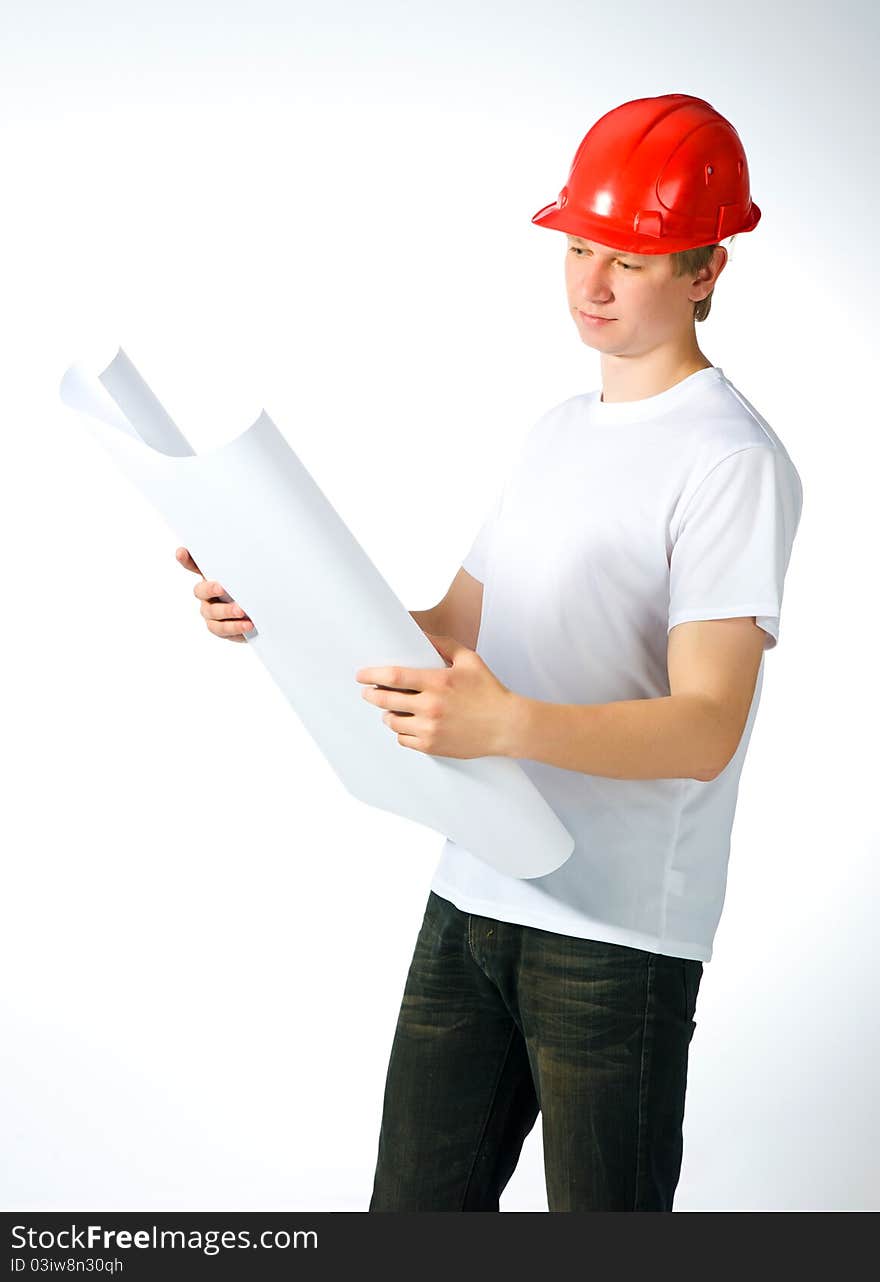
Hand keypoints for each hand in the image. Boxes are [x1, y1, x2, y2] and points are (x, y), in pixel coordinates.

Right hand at [175, 547, 254, 641]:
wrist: (261, 614)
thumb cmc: (252, 589)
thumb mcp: (249, 576)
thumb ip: (245, 567)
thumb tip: (252, 552)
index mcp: (211, 576)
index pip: (194, 565)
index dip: (186, 559)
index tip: (181, 552)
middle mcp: (206, 594)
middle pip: (200, 591)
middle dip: (210, 589)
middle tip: (222, 588)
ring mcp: (210, 612)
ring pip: (211, 612)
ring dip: (226, 611)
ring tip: (241, 611)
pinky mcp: (219, 628)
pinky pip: (221, 629)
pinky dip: (235, 627)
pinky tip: (247, 624)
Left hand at [355, 634, 514, 758]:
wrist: (507, 725)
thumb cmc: (490, 691)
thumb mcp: (470, 660)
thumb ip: (444, 645)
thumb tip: (422, 634)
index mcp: (437, 681)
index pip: (393, 676)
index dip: (372, 674)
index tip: (361, 675)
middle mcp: (430, 706)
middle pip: (386, 699)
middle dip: (371, 694)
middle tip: (367, 692)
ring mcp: (430, 728)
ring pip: (392, 722)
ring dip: (387, 714)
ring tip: (390, 709)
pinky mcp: (432, 746)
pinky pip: (403, 740)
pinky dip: (401, 732)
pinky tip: (407, 725)